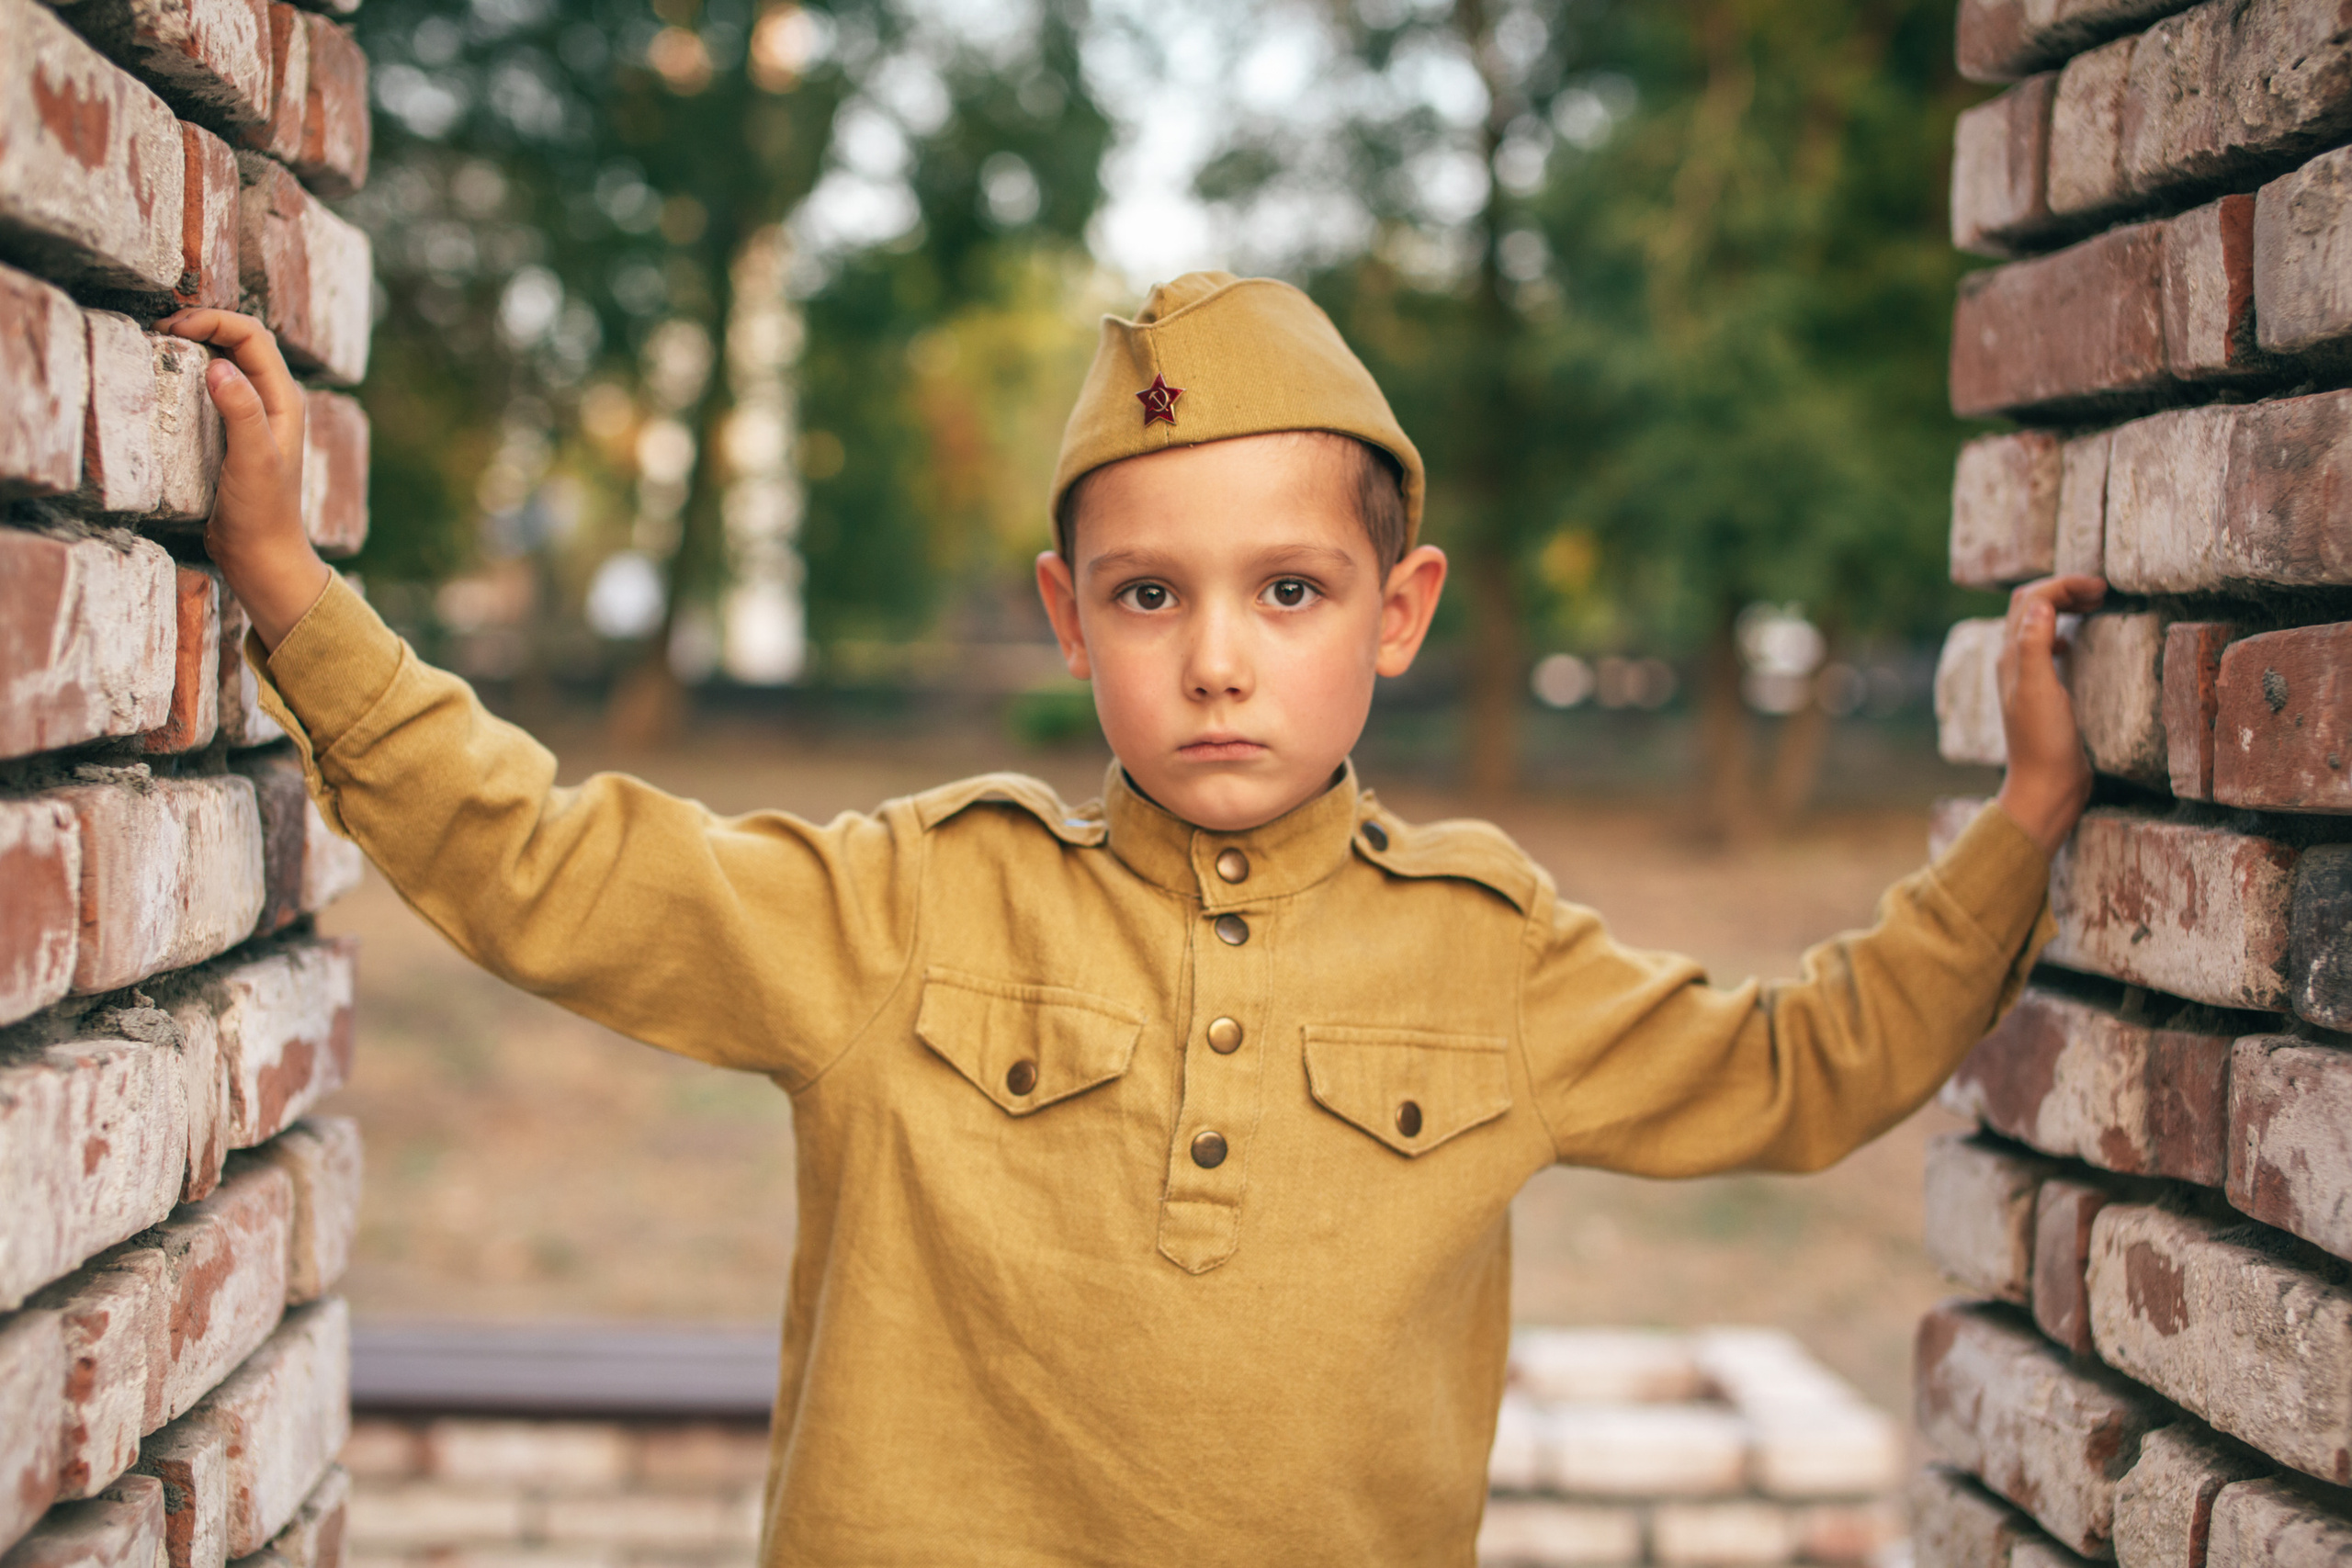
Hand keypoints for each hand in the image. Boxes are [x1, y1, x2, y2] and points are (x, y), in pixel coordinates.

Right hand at [156, 309, 330, 650]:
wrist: (261, 555)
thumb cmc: (262, 512)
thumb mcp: (252, 459)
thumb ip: (241, 412)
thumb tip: (219, 365)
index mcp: (285, 399)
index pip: (253, 335)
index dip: (213, 319)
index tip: (172, 327)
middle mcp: (273, 402)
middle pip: (239, 341)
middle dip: (202, 325)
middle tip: (158, 332)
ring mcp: (253, 417)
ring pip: (225, 362)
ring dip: (195, 347)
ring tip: (157, 347)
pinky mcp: (233, 433)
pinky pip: (212, 390)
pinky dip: (189, 376)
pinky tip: (166, 384)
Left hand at [1994, 573, 2105, 858]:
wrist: (2046, 786)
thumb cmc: (2044, 743)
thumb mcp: (2040, 691)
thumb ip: (2035, 647)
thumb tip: (2039, 603)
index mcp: (2011, 657)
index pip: (2030, 600)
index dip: (2063, 585)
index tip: (2100, 588)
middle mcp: (2014, 664)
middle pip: (2030, 607)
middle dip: (2062, 590)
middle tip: (2101, 591)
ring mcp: (2026, 678)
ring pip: (2037, 626)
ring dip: (2062, 607)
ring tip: (2094, 604)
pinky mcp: (2041, 694)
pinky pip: (2045, 650)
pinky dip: (2061, 633)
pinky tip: (2073, 643)